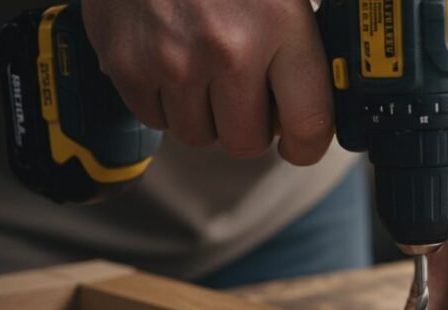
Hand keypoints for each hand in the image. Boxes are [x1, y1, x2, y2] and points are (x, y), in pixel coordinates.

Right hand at [81, 0, 332, 163]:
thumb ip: (301, 38)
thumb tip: (321, 90)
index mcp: (280, 25)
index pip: (309, 125)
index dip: (307, 145)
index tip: (299, 143)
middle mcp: (228, 50)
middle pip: (246, 142)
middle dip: (248, 126)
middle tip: (244, 95)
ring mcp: (173, 60)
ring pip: (197, 135)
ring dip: (203, 114)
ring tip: (202, 68)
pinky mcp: (126, 63)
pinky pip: (154, 118)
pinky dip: (163, 99)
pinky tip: (169, 60)